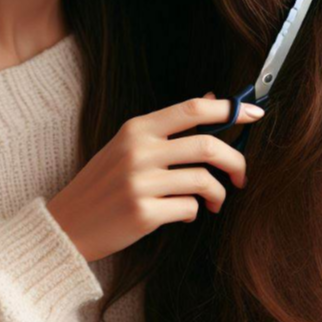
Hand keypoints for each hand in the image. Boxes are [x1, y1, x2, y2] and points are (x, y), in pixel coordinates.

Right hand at [46, 95, 264, 261]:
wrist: (66, 225)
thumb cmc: (102, 184)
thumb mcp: (128, 145)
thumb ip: (169, 125)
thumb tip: (211, 97)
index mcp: (136, 129)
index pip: (192, 110)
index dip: (229, 110)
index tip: (254, 114)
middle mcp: (138, 152)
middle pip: (208, 146)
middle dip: (236, 161)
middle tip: (241, 176)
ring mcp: (140, 183)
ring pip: (204, 181)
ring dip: (218, 194)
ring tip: (214, 201)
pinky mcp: (143, 214)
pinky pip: (190, 209)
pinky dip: (195, 213)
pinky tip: (185, 215)